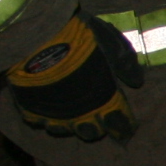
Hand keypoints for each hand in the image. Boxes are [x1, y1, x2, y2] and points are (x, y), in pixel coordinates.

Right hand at [7, 14, 142, 143]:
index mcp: (104, 99)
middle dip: (95, 129)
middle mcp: (79, 112)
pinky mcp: (29, 106)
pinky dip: (39, 118)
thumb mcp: (111, 42)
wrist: (38, 33)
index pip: (118, 123)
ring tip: (68, 118)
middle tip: (95, 121)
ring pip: (61, 129)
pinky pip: (34, 120)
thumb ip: (125, 62)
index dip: (123, 128)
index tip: (125, 130)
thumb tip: (136, 82)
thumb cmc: (79, 36)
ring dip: (66, 126)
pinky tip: (42, 111)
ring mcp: (53, 112)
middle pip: (90, 132)